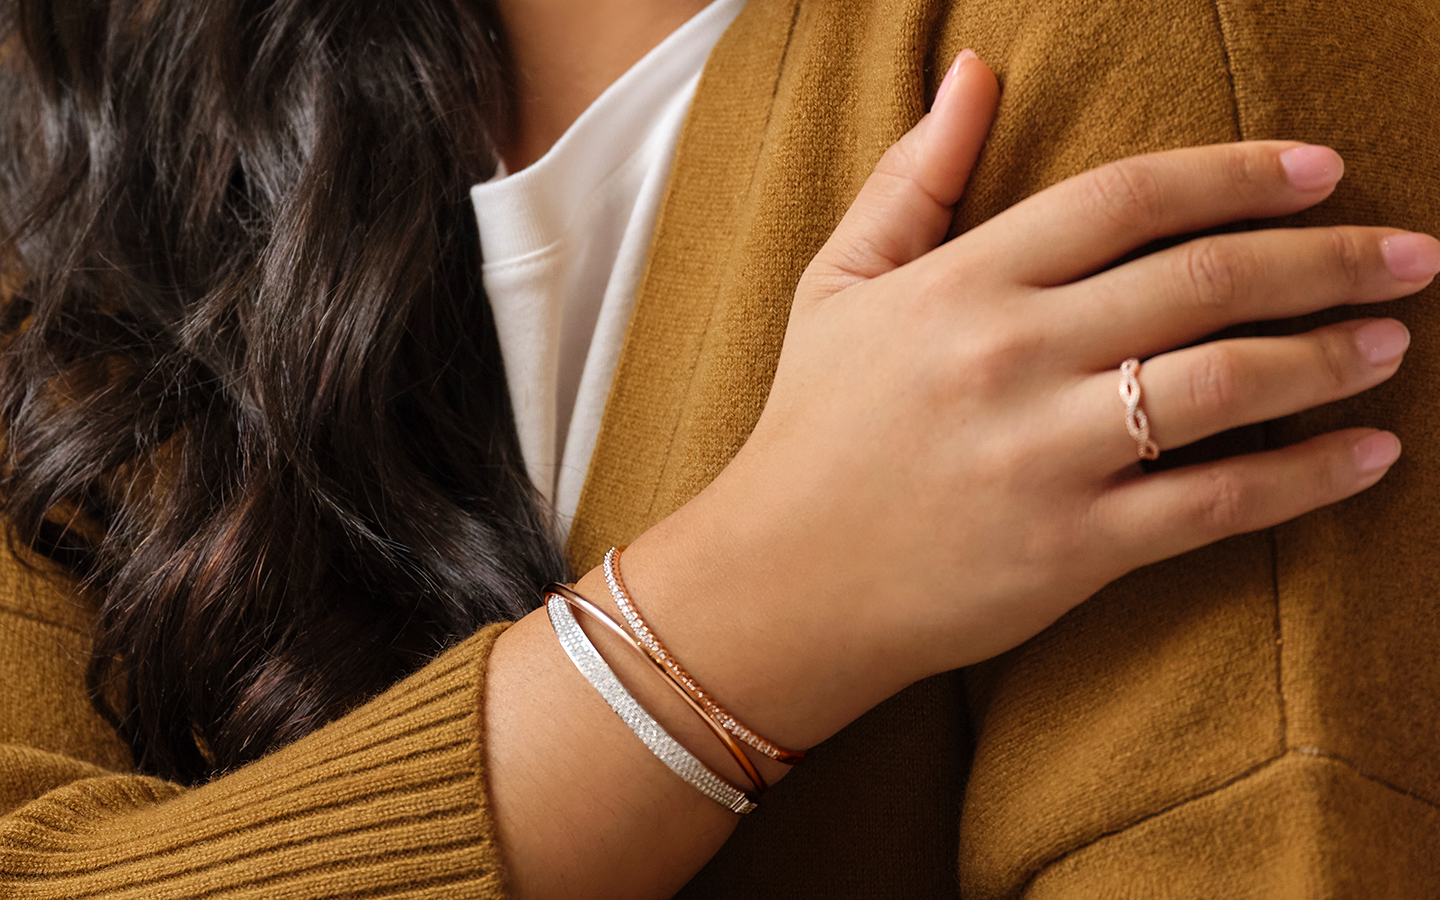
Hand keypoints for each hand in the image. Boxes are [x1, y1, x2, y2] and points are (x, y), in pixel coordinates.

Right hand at [622, 52, 1435, 749]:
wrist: (779, 583)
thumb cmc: (812, 427)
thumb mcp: (839, 285)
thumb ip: (912, 178)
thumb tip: (973, 72)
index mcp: (962, 283)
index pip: (1128, 199)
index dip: (1239, 173)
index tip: (1324, 171)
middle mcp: (1010, 355)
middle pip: (1204, 279)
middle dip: (1328, 258)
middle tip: (1411, 254)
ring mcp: (1043, 454)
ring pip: (1227, 383)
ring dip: (1331, 357)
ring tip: (1393, 342)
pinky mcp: (1070, 548)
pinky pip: (1216, 502)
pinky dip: (1306, 477)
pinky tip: (1370, 457)